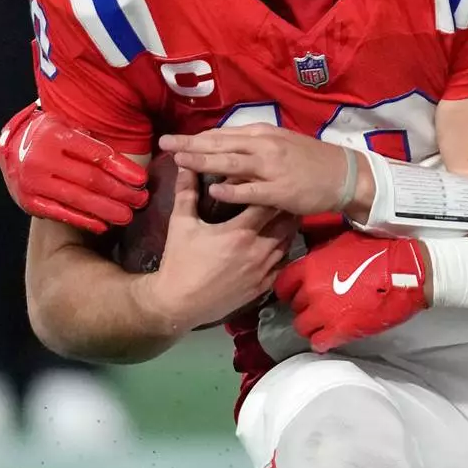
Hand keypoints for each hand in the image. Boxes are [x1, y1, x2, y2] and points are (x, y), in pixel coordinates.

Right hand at [0, 102, 148, 234]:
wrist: (9, 146)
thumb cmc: (48, 135)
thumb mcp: (67, 125)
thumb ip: (93, 140)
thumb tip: (131, 165)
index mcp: (54, 136)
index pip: (96, 155)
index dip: (122, 169)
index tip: (142, 180)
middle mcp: (40, 159)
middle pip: (91, 179)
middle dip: (120, 191)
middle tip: (141, 200)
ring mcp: (32, 183)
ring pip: (78, 200)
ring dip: (107, 210)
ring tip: (128, 215)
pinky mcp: (28, 202)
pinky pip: (61, 214)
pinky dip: (84, 221)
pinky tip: (103, 226)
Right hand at [140, 167, 295, 335]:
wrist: (179, 303)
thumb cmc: (180, 262)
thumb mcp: (181, 224)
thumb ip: (186, 192)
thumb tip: (185, 164)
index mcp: (240, 232)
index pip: (267, 203)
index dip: (270, 190)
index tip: (271, 180)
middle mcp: (258, 251)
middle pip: (284, 223)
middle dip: (285, 208)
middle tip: (285, 194)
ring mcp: (263, 271)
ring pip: (287, 243)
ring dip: (287, 229)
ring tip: (287, 215)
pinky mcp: (263, 286)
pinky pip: (283, 264)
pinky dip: (284, 251)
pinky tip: (280, 242)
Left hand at [160, 124, 369, 216]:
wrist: (344, 175)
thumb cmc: (311, 161)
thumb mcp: (281, 145)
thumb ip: (255, 147)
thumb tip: (227, 151)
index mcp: (263, 134)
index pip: (222, 134)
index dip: (197, 137)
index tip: (175, 140)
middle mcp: (264, 146)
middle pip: (220, 143)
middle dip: (190, 145)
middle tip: (165, 144)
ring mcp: (272, 167)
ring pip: (231, 162)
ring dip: (203, 161)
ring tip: (180, 161)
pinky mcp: (280, 190)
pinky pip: (250, 189)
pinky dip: (231, 189)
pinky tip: (213, 189)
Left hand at [274, 230, 427, 352]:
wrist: (406, 273)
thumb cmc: (378, 253)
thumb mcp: (343, 242)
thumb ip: (321, 254)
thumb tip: (311, 259)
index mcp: (309, 267)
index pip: (282, 284)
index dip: (289, 290)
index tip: (296, 292)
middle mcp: (311, 290)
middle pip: (294, 306)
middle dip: (304, 306)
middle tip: (319, 304)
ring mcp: (324, 313)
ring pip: (302, 326)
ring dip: (312, 325)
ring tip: (325, 321)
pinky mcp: (340, 331)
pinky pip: (319, 342)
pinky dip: (322, 341)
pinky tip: (330, 336)